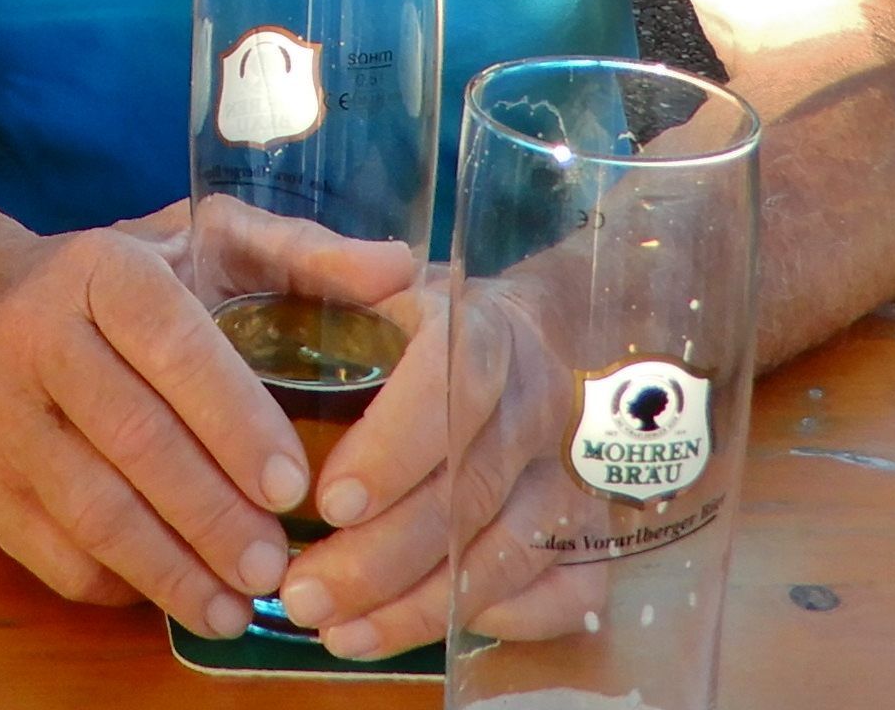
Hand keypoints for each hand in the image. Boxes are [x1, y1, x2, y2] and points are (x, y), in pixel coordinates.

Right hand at [0, 202, 413, 638]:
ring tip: (237, 605)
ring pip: (90, 507)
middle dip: (214, 514)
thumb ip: (302, 256)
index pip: (170, 344)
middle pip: (132, 438)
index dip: (236, 420)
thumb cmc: (123, 282)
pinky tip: (177, 595)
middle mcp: (35, 335)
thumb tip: (400, 270)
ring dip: (172, 567)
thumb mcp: (207, 241)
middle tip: (278, 565)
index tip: (296, 485)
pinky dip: (122, 586)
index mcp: (102, 269)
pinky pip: (55, 552)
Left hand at [275, 266, 593, 660]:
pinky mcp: (591, 528)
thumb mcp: (370, 276)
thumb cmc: (417, 314)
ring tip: (336, 631)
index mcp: (483, 334)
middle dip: (380, 556)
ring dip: (418, 604)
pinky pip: (564, 591)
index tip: (329, 500)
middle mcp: (536, 405)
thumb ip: (340, 262)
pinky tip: (414, 631)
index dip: (396, 450)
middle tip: (304, 592)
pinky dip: (497, 623)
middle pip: (469, 493)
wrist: (536, 337)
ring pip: (506, 554)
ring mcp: (570, 474)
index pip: (456, 389)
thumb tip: (382, 263)